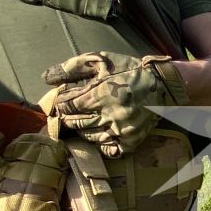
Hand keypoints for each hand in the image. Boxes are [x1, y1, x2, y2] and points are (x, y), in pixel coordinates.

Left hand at [40, 51, 189, 156]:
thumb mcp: (101, 61)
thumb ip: (72, 68)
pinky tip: (99, 132)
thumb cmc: (129, 70)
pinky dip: (100, 143)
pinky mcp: (132, 141)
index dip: (61, 103)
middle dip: (67, 117)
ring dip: (81, 129)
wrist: (165, 84)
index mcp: (102, 94)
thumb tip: (45, 78)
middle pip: (74, 123)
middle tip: (68, 112)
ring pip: (88, 136)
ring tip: (83, 120)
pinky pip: (108, 149)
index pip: (67, 106)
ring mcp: (122, 130)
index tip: (63, 100)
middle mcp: (111, 115)